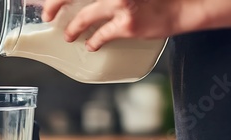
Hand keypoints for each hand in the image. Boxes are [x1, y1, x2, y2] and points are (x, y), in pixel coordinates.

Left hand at [42, 0, 208, 50]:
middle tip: (48, 15)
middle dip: (54, 4)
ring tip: (69, 35)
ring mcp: (121, 3)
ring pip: (84, 16)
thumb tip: (80, 3)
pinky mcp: (127, 23)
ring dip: (72, 28)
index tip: (46, 3)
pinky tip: (91, 45)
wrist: (183, 5)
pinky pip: (101, 35)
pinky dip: (93, 41)